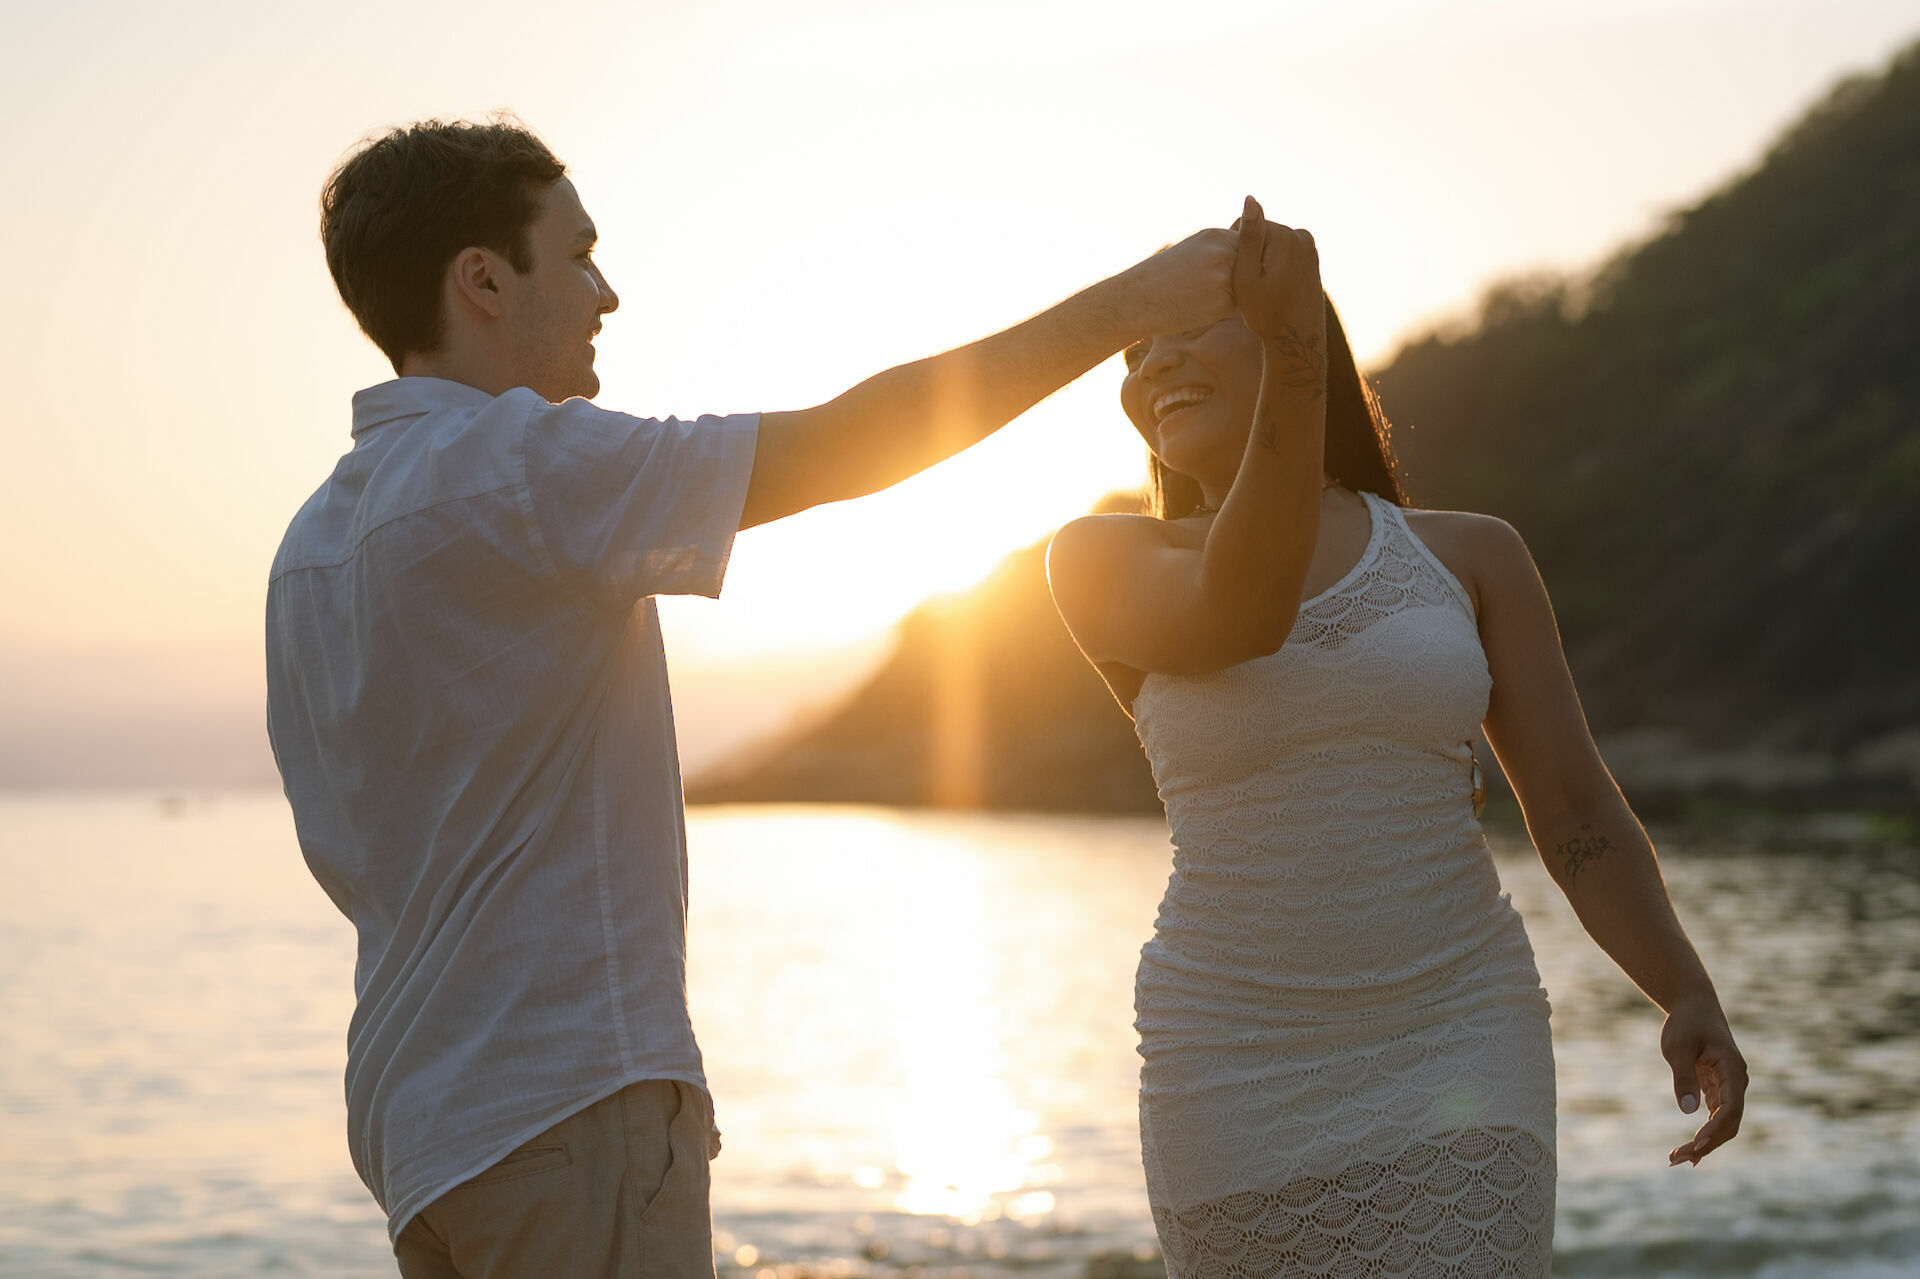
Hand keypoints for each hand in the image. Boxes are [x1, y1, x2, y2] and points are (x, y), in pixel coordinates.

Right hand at [1116, 226, 1237, 338]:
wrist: (1137, 299)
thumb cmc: (1163, 276)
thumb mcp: (1192, 249)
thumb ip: (1220, 248)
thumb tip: (1247, 252)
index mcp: (1217, 236)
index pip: (1248, 248)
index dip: (1237, 264)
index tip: (1214, 274)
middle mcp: (1224, 252)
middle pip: (1248, 269)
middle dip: (1236, 280)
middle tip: (1206, 288)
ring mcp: (1225, 278)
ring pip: (1243, 290)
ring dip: (1229, 296)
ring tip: (1199, 296)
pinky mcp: (1223, 303)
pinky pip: (1234, 309)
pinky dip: (1219, 311)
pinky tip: (1197, 307)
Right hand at [1230, 195, 1322, 344]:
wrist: (1297, 339)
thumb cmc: (1266, 312)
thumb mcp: (1247, 276)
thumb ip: (1248, 237)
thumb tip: (1251, 198)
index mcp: (1286, 236)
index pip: (1247, 226)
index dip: (1236, 251)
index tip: (1240, 276)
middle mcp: (1302, 236)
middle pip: (1262, 234)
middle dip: (1253, 255)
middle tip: (1253, 286)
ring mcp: (1311, 247)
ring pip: (1272, 244)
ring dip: (1263, 261)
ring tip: (1265, 288)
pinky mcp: (1313, 258)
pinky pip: (1284, 254)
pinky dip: (1275, 267)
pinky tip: (1276, 288)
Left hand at [1660, 995, 1747, 1165]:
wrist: (1693, 1005)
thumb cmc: (1686, 1023)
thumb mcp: (1678, 1047)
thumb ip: (1684, 1077)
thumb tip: (1688, 1111)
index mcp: (1732, 1069)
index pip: (1731, 1107)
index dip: (1715, 1128)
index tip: (1695, 1142)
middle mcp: (1736, 1082)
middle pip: (1729, 1123)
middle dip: (1707, 1144)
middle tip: (1678, 1159)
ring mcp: (1729, 1088)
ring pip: (1723, 1124)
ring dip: (1704, 1143)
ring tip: (1677, 1159)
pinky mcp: (1718, 1089)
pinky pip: (1716, 1118)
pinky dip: (1704, 1134)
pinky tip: (1689, 1150)